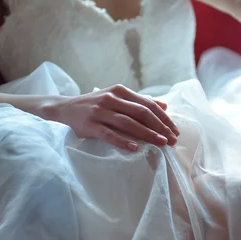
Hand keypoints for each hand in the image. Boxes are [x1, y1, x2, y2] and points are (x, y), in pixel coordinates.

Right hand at [40, 85, 178, 150]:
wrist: (65, 108)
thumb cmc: (95, 104)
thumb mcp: (117, 97)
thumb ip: (139, 101)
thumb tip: (164, 106)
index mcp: (120, 91)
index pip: (147, 104)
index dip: (163, 118)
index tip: (175, 130)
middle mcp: (111, 98)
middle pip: (141, 113)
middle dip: (160, 127)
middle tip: (172, 140)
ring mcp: (100, 111)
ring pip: (128, 123)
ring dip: (147, 134)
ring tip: (160, 143)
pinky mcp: (90, 124)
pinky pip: (109, 134)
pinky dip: (123, 141)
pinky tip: (135, 148)